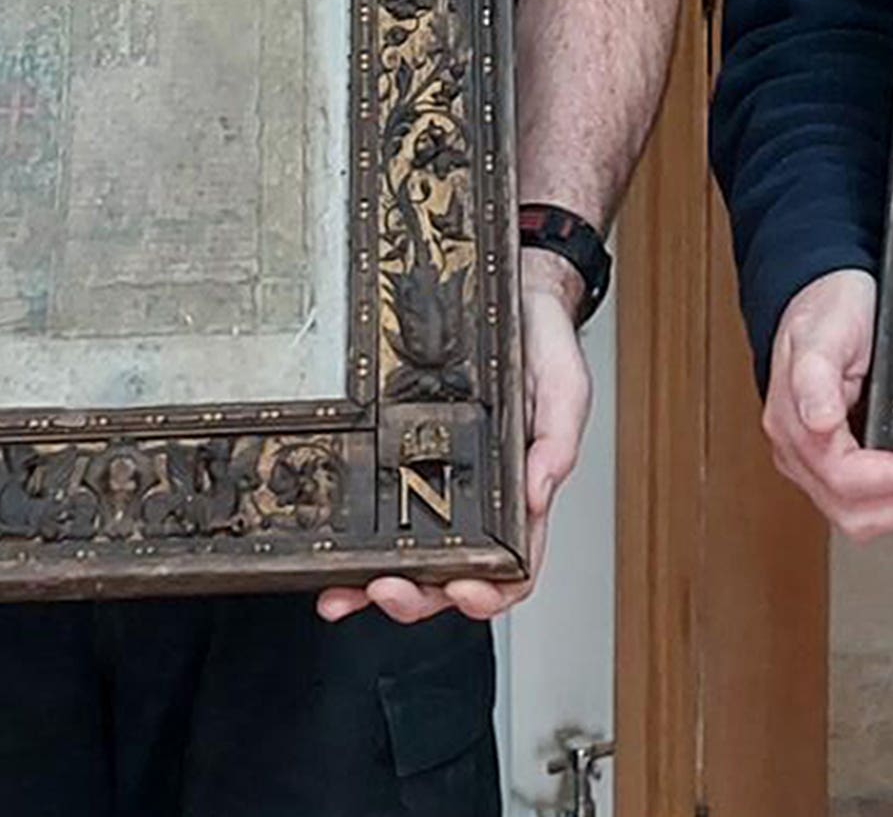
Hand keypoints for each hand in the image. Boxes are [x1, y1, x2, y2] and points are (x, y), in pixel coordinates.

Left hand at [316, 255, 590, 625]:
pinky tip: (329, 559)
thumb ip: (559, 442)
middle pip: (447, 577)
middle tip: (387, 591)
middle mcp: (475, 501)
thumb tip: (539, 494)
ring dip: (372, 588)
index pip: (512, 568)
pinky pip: (375, 513)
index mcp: (520, 494)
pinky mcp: (400, 460)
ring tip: (341, 595)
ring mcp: (434, 485)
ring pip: (405, 559)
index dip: (488, 593)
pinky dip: (352, 546)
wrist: (510, 293)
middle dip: (416, 598)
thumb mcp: (564, 388)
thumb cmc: (542, 346)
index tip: (463, 592)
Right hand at [763, 269, 892, 540]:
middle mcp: (800, 449)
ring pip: (856, 515)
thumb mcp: (823, 331)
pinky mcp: (835, 461)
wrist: (822, 292)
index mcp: (794, 422)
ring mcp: (815, 459)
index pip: (843, 476)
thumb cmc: (825, 309)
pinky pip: (863, 501)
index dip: (892, 479)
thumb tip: (820, 424)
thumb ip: (816, 378)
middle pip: (849, 510)